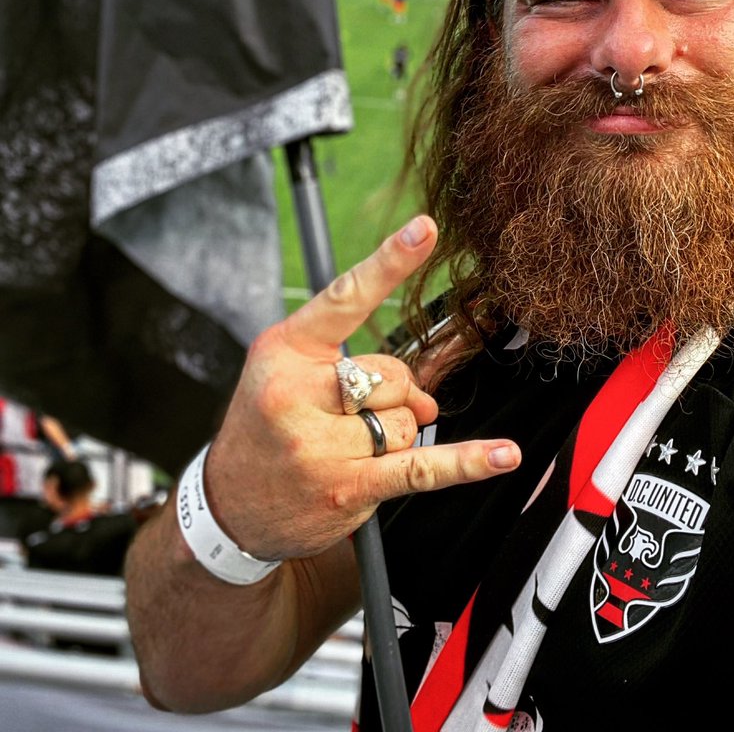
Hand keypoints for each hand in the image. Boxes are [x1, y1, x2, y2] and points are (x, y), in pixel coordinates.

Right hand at [202, 215, 520, 561]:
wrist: (230, 505)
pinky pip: (421, 468)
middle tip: (354, 416)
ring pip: (406, 420)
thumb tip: (427, 397)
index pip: (345, 297)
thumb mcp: (286, 373)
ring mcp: (319, 445)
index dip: (390, 261)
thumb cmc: (265, 426)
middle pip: (391, 372)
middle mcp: (296, 393)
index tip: (426, 229)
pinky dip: (467, 462)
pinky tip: (502, 455)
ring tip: (352, 450)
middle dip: (392, 393)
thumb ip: (354, 364)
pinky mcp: (346, 488)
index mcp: (284, 349)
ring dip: (398, 435)